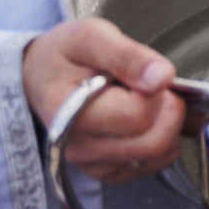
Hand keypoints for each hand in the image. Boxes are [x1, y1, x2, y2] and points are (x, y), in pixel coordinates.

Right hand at [24, 17, 183, 182]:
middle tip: (156, 87)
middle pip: (152, 142)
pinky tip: (146, 118)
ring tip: (147, 100)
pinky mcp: (106, 171)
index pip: (138, 115)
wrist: (38, 77)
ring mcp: (92, 163)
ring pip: (156, 156)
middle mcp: (80, 147)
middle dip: (169, 111)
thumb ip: (127, 55)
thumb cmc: (62, 55)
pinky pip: (151, 164)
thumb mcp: (90, 37)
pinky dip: (161, 140)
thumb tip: (161, 77)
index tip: (146, 74)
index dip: (156, 91)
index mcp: (71, 114)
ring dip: (168, 126)